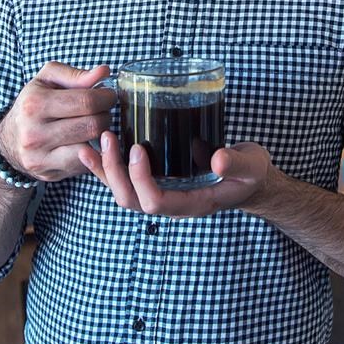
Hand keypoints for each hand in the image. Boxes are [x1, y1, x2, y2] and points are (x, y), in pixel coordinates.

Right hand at [0, 62, 115, 182]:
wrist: (9, 141)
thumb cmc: (33, 104)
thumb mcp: (47, 80)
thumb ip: (75, 74)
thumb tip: (103, 72)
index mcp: (34, 104)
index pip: (87, 101)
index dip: (106, 97)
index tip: (108, 96)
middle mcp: (34, 133)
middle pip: (92, 125)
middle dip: (105, 115)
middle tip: (102, 111)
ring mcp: (40, 157)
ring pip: (91, 146)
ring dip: (101, 135)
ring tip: (94, 125)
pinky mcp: (48, 173)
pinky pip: (84, 164)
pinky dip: (93, 153)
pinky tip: (87, 142)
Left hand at [79, 133, 275, 217]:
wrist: (250, 181)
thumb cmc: (251, 174)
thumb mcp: (252, 166)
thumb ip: (237, 164)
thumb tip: (218, 161)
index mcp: (193, 203)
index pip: (156, 202)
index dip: (141, 179)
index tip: (139, 149)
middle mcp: (172, 203)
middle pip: (132, 200)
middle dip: (115, 172)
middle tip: (109, 139)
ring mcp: (163, 195)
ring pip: (123, 193)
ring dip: (105, 170)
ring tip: (91, 144)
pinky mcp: (158, 181)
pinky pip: (126, 181)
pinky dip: (106, 168)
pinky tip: (94, 149)